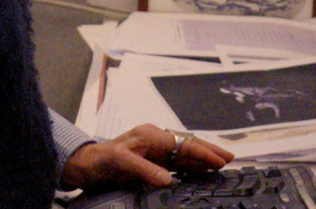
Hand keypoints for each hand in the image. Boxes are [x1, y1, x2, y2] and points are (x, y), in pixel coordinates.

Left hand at [58, 124, 232, 190]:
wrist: (85, 165)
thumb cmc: (100, 160)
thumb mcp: (121, 163)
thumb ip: (146, 170)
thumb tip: (168, 179)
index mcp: (150, 135)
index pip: (183, 144)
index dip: (204, 152)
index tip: (221, 160)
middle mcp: (154, 140)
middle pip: (187, 146)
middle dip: (209, 152)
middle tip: (230, 159)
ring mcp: (153, 151)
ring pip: (183, 156)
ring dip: (202, 161)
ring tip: (220, 166)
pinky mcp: (151, 161)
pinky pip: (175, 164)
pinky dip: (190, 168)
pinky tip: (199, 173)